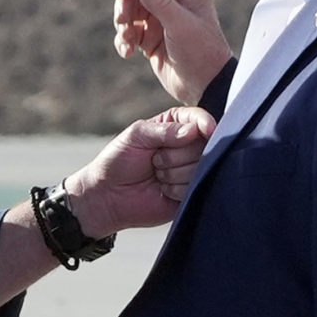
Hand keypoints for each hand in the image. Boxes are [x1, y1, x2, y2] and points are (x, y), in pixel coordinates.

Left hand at [64, 106, 216, 236]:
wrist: (109, 196)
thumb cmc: (119, 159)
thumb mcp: (136, 135)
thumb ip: (164, 130)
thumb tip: (194, 130)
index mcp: (175, 126)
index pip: (199, 120)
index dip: (205, 123)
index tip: (207, 130)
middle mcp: (186, 147)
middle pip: (203, 146)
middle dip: (174, 154)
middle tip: (154, 159)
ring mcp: (190, 171)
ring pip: (199, 168)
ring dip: (173, 173)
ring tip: (156, 174)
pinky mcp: (189, 193)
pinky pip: (195, 188)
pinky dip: (175, 189)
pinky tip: (162, 189)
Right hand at [113, 0, 233, 104]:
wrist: (203, 88)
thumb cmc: (200, 54)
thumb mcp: (181, 26)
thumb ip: (160, 2)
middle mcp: (175, 1)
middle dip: (126, 7)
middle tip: (122, 22)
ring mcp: (162, 19)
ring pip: (131, 11)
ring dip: (123, 25)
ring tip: (127, 42)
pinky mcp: (151, 37)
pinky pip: (130, 31)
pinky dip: (124, 39)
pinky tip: (127, 52)